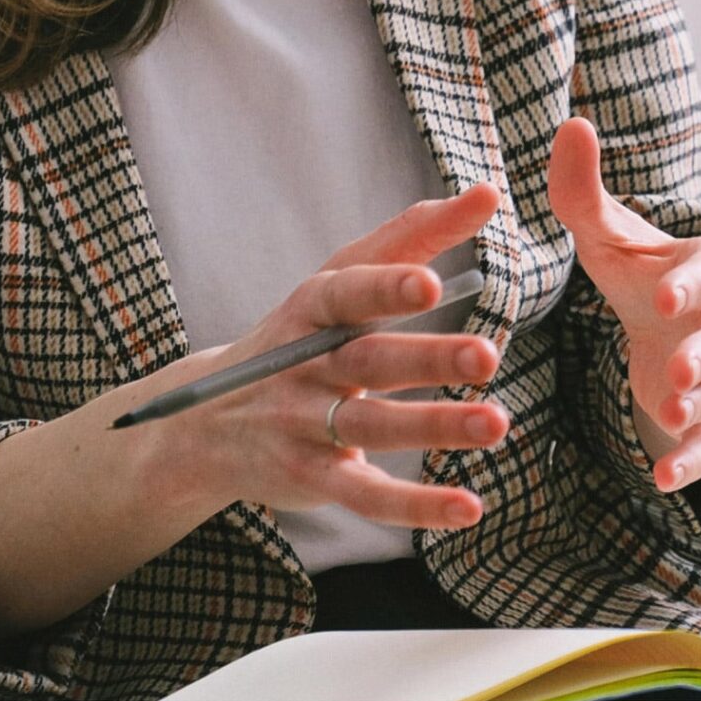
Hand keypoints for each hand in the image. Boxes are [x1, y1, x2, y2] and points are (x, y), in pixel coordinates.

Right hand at [117, 184, 508, 531]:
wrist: (204, 421)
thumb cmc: (300, 336)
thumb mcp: (340, 279)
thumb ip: (412, 236)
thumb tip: (488, 192)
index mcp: (314, 307)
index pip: (349, 291)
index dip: (386, 288)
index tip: (432, 283)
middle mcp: (307, 364)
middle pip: (369, 361)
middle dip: (427, 358)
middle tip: (486, 357)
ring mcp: (305, 424)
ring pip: (372, 426)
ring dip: (435, 427)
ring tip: (496, 424)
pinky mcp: (314, 479)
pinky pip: (367, 496)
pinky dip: (416, 506)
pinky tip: (468, 507)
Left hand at [546, 117, 700, 491]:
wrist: (680, 329)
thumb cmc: (645, 272)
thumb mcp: (611, 236)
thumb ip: (585, 190)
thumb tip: (570, 123)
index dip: (687, 288)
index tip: (661, 299)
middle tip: (679, 370)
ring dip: (697, 408)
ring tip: (668, 415)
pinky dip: (690, 464)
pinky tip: (663, 482)